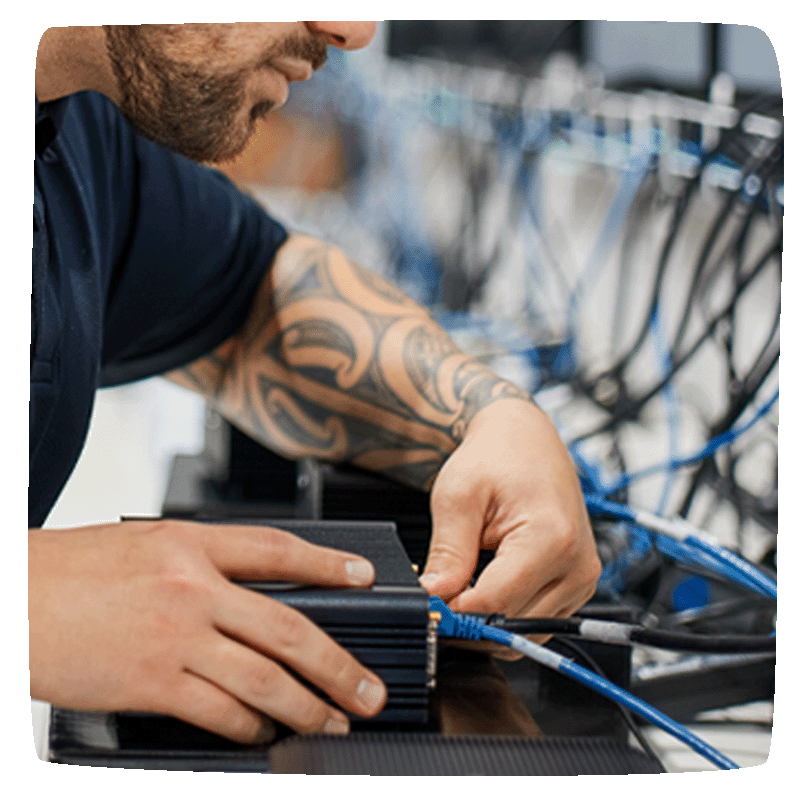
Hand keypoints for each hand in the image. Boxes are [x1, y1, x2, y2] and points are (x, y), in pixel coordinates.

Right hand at [29, 520, 386, 742]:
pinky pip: (219, 711)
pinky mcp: (152, 682)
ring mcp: (175, 638)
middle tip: (368, 689)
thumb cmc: (74, 570)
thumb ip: (203, 563)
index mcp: (192, 544)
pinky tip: (267, 733)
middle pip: (288, 628)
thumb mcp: (148, 545)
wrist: (14, 595)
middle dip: (339, 665)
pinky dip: (252, 726)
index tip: (365, 577)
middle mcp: (192, 588)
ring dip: (307, 706)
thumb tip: (256, 594)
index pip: (279, 549)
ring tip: (333, 722)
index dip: (329, 563)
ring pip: (263, 678)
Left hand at [420, 399, 600, 631]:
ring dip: (488, 618)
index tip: (427, 605)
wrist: (524, 440)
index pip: (496, 602)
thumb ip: (448, 553)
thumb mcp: (458, 496)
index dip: (454, 610)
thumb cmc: (497, 456)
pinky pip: (536, 619)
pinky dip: (506, 611)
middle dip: (469, 618)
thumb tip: (434, 597)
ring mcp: (582, 577)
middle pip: (512, 622)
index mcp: (552, 538)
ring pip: (525, 630)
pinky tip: (485, 584)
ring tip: (462, 583)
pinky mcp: (577, 584)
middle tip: (438, 594)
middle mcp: (577, 564)